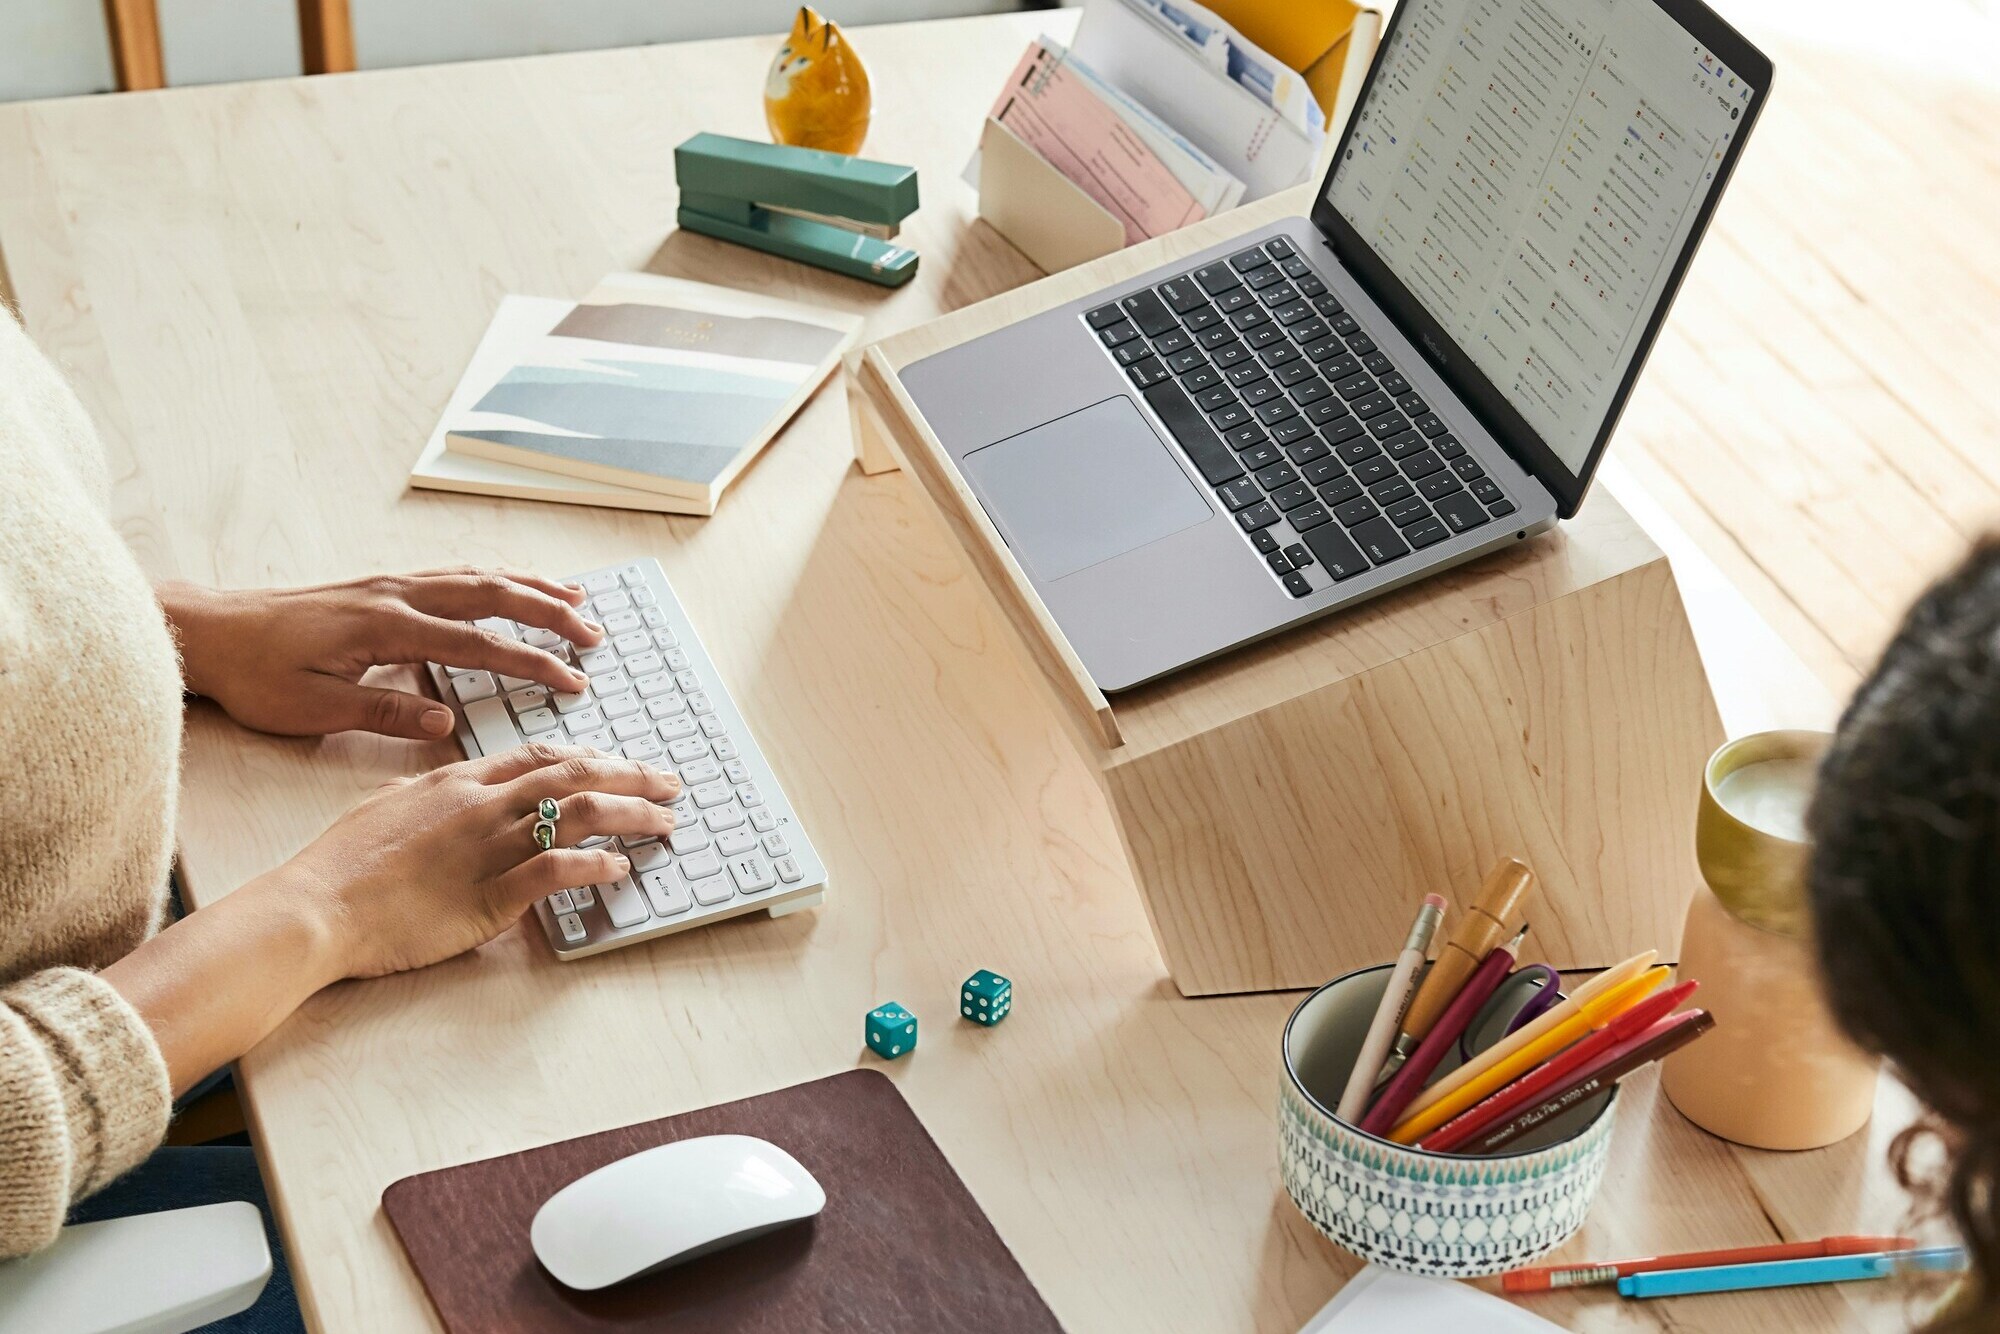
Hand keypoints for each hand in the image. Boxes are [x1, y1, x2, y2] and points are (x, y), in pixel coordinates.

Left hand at [161, 566, 605, 738]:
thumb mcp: (313, 709)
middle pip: (492, 595)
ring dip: (531, 587)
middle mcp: (396, 595)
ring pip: (477, 576)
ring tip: (576, 602)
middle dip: (549, 615)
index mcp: (386, 628)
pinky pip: (454, 574)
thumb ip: (383, 712)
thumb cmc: (257, 675)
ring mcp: (391, 584)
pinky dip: (496, 578)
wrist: (212, 631)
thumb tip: (444, 723)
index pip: (477, 644)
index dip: (530, 663)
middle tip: (594, 638)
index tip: (571, 681)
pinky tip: (514, 585)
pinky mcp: (382, 585)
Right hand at [271, 742, 680, 978]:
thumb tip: (450, 788)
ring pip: (579, 814)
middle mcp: (481, 804)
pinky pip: (558, 871)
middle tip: (669, 782)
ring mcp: (489, 847)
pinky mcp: (491, 896)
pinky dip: (596, 865)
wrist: (316, 907)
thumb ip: (428, 794)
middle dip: (631, 775)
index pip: (540, 756)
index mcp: (457, 781)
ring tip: (666, 821)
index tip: (619, 763)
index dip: (589, 757)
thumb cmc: (340, 864)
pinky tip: (620, 868)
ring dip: (632, 815)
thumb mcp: (386, 805)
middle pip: (574, 775)